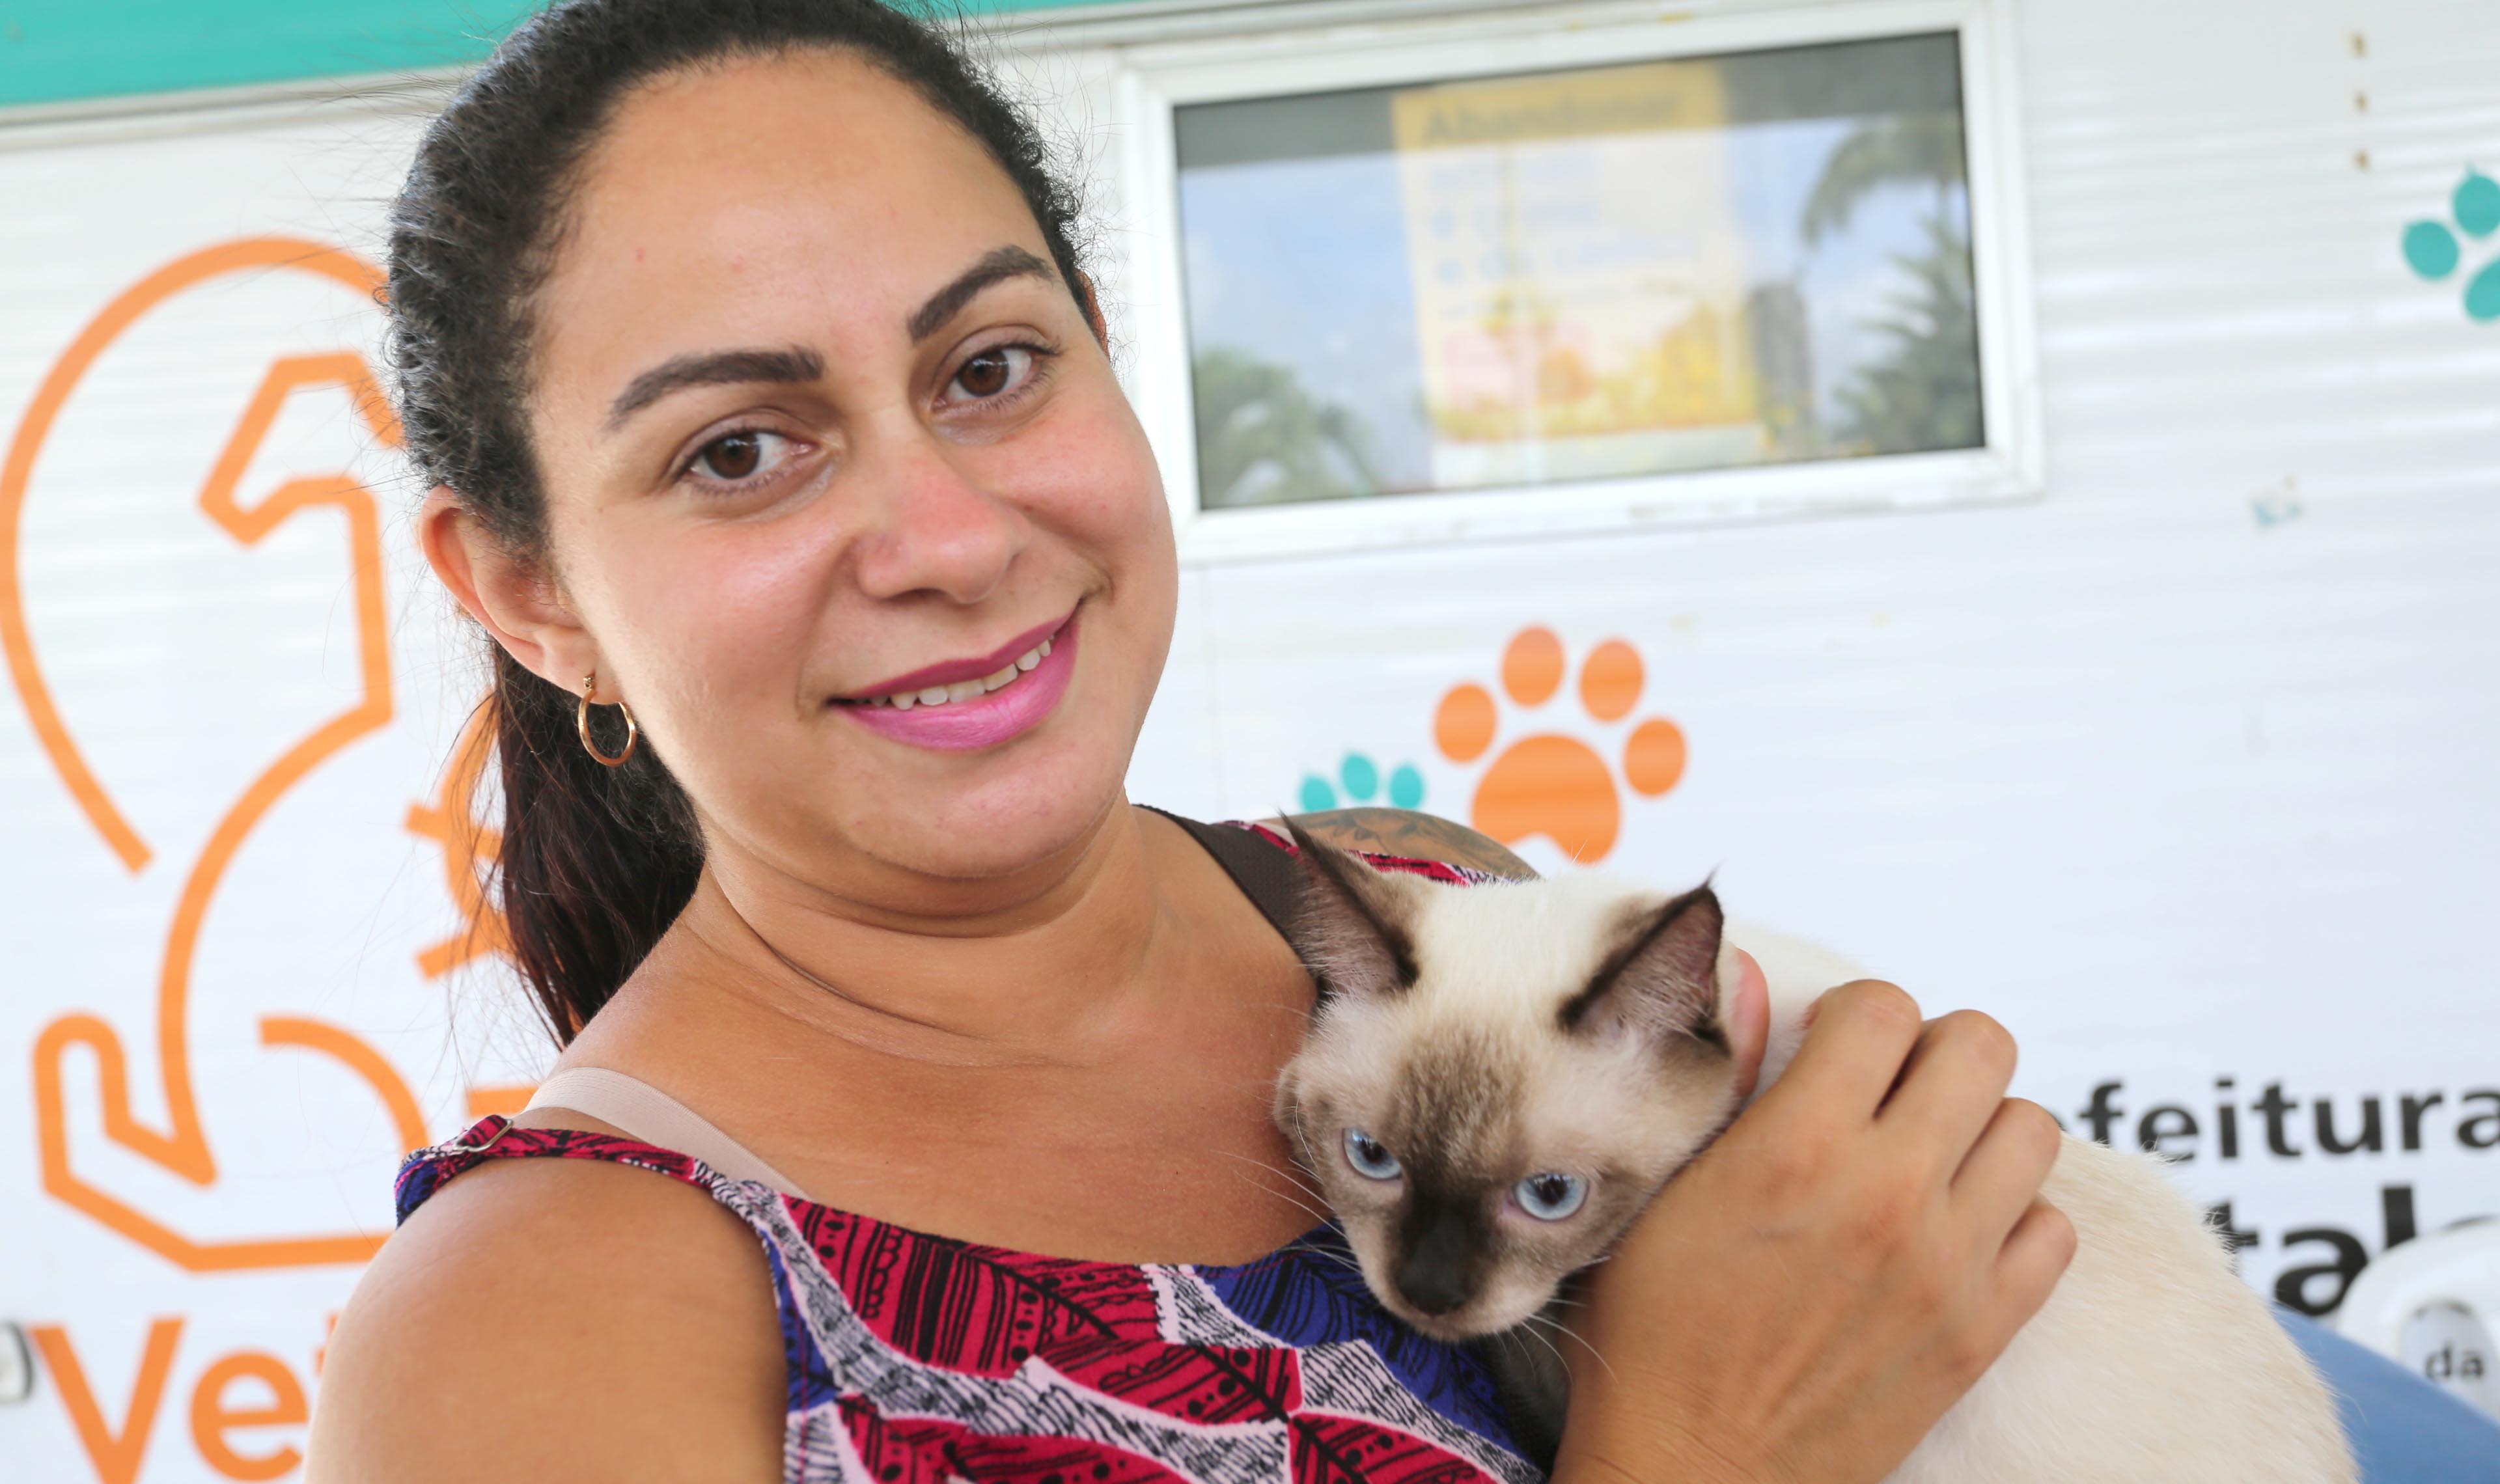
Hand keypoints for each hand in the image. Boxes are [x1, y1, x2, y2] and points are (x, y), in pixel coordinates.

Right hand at [1552, 981, 2074, 1483]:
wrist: (1695, 1473)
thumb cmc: (1654, 1332)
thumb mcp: (1658, 1190)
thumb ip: (1720, 1079)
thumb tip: (1753, 976)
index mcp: (1797, 1148)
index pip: (1884, 1008)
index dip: (1855, 1015)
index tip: (1828, 1050)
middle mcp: (1889, 1194)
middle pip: (1981, 1046)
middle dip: (1931, 1050)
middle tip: (1887, 1092)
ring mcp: (1948, 1265)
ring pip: (2031, 1128)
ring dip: (1979, 1126)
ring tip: (1925, 1156)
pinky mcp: (1982, 1331)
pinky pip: (2053, 1229)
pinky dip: (2013, 1216)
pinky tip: (1952, 1229)